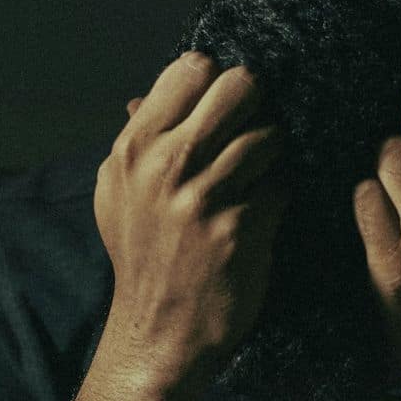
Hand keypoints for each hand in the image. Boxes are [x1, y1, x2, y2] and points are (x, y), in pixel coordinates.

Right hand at [94, 51, 290, 378]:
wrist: (159, 332)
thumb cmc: (142, 256)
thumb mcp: (118, 194)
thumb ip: (137, 141)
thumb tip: (143, 96)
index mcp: (133, 149)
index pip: (191, 68)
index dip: (215, 81)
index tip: (220, 107)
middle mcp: (166, 166)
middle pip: (240, 86)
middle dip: (255, 105)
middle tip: (250, 131)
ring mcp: (204, 197)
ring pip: (269, 136)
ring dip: (271, 156)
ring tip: (256, 178)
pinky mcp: (242, 228)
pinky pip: (282, 184)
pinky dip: (278, 196)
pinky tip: (262, 213)